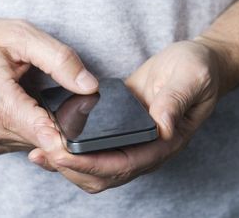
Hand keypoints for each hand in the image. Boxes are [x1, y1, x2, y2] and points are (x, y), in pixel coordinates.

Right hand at [0, 9, 97, 153]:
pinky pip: (25, 141)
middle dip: (68, 123)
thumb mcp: (20, 36)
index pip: (45, 136)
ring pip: (38, 144)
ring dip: (52, 126)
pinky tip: (33, 107)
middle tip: (75, 97)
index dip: (74, 136)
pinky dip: (37, 129)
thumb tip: (89, 86)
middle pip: (47, 141)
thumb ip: (59, 60)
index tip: (92, 132)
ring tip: (48, 98)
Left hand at [28, 40, 224, 192]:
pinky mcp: (119, 127)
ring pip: (97, 167)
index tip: (65, 157)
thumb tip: (162, 125)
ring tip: (41, 152)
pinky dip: (73, 149)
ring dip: (69, 165)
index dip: (94, 165)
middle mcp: (147, 148)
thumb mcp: (191, 78)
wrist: (195, 64)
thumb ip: (175, 101)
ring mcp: (132, 140)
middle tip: (44, 154)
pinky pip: (94, 147)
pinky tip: (51, 138)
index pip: (126, 164)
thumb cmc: (198, 71)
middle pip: (106, 175)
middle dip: (74, 169)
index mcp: (165, 142)